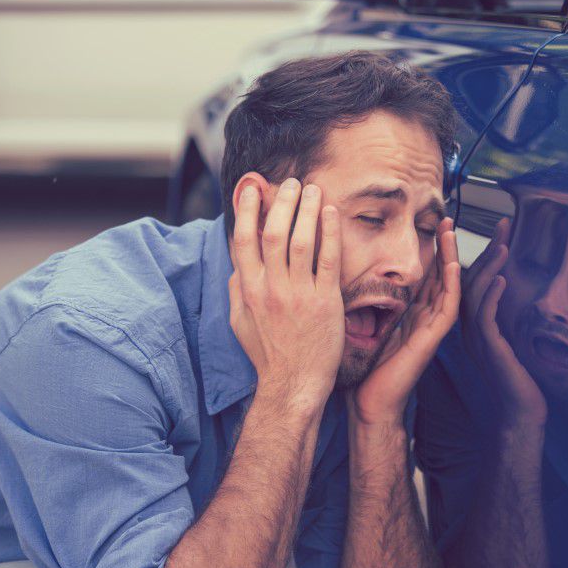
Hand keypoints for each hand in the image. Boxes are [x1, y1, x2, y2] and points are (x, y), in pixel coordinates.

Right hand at [229, 178, 344, 410]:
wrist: (293, 384)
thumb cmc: (268, 355)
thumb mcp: (240, 322)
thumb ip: (237, 289)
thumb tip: (236, 263)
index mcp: (248, 290)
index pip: (243, 240)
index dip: (247, 209)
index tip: (254, 187)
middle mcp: (271, 288)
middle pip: (273, 233)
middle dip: (281, 201)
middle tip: (291, 182)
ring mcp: (298, 294)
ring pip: (300, 240)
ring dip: (305, 209)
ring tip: (312, 188)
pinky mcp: (325, 302)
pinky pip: (328, 259)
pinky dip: (328, 232)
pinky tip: (330, 212)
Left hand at [350, 217, 460, 426]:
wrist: (367, 403)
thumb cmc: (358, 370)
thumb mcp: (356, 324)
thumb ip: (356, 300)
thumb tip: (333, 271)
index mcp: (405, 313)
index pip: (421, 273)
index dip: (425, 248)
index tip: (422, 222)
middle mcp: (421, 317)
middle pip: (439, 273)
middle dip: (444, 246)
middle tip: (444, 217)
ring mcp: (429, 327)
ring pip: (448, 284)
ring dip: (452, 256)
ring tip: (451, 230)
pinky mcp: (432, 338)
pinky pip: (448, 306)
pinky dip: (453, 283)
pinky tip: (453, 263)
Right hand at [462, 218, 547, 428]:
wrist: (520, 415)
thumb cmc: (524, 383)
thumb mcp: (518, 343)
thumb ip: (513, 322)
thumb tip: (521, 300)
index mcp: (477, 327)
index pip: (476, 282)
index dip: (487, 255)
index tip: (502, 232)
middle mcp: (471, 330)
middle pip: (471, 280)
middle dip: (487, 250)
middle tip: (503, 223)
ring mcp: (476, 339)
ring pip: (475, 294)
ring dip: (491, 266)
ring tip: (504, 243)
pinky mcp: (488, 349)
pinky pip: (485, 317)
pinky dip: (492, 295)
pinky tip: (503, 278)